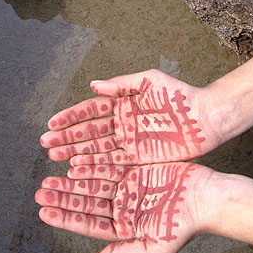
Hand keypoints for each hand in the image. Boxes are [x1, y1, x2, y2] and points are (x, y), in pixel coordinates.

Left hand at [35, 161, 213, 252]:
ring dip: (72, 182)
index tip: (45, 213)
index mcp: (124, 228)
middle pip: (86, 202)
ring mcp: (127, 188)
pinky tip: (75, 164)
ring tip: (51, 178)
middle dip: (63, 198)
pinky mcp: (134, 170)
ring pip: (93, 184)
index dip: (66, 218)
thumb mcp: (155, 247)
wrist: (206, 197)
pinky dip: (91, 166)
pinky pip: (107, 166)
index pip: (88, 224)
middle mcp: (122, 208)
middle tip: (41, 192)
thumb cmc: (184, 226)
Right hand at [40, 69, 221, 164]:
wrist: (207, 118)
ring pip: (97, 149)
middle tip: (45, 145)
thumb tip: (93, 85)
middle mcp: (122, 123)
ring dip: (76, 153)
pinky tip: (78, 170)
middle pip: (89, 132)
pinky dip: (95, 166)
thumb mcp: (151, 82)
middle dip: (67, 138)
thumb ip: (122, 84)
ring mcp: (129, 142)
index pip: (91, 110)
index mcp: (123, 102)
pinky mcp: (139, 158)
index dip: (71, 117)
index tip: (51, 123)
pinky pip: (113, 163)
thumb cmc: (180, 95)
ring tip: (55, 158)